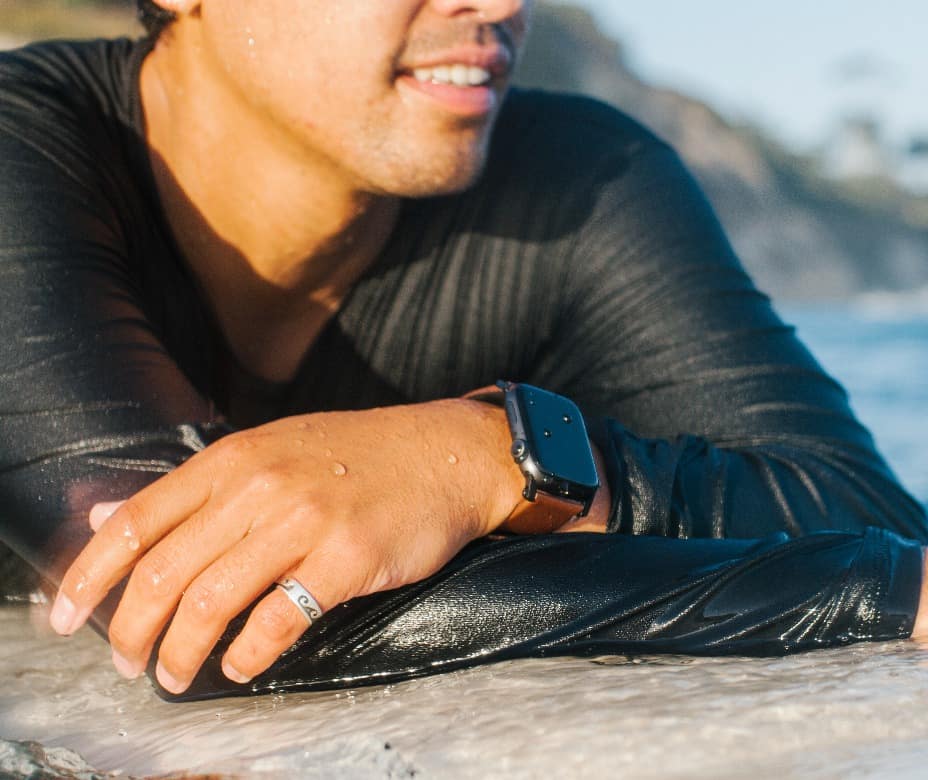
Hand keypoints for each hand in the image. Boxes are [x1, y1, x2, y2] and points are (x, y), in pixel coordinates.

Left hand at [47, 399, 554, 693]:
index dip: (88, 576)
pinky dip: (247, 657)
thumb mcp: (271, 448)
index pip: (137, 521)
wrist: (446, 454)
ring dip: (180, 654)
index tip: (64, 618)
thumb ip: (195, 486)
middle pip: (164, 573)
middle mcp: (261, 486)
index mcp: (234, 458)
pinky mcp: (347, 559)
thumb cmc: (359, 455)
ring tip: (174, 676)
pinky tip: (241, 667)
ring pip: (211, 603)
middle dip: (129, 631)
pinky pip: (277, 623)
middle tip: (125, 662)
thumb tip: (108, 514)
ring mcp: (305, 522)